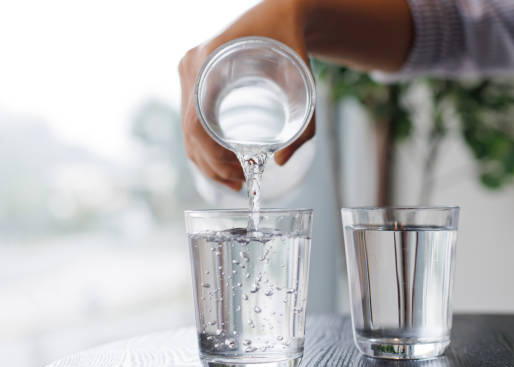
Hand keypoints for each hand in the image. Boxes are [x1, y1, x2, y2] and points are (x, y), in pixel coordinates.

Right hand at [178, 0, 313, 190]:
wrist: (284, 13)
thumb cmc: (293, 41)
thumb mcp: (305, 84)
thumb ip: (304, 126)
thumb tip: (283, 162)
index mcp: (208, 62)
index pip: (196, 124)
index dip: (213, 157)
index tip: (239, 172)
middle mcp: (191, 66)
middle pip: (189, 131)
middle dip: (212, 165)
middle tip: (239, 183)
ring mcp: (189, 72)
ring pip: (188, 129)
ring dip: (206, 160)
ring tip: (234, 179)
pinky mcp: (195, 78)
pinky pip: (192, 119)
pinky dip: (204, 145)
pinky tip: (223, 161)